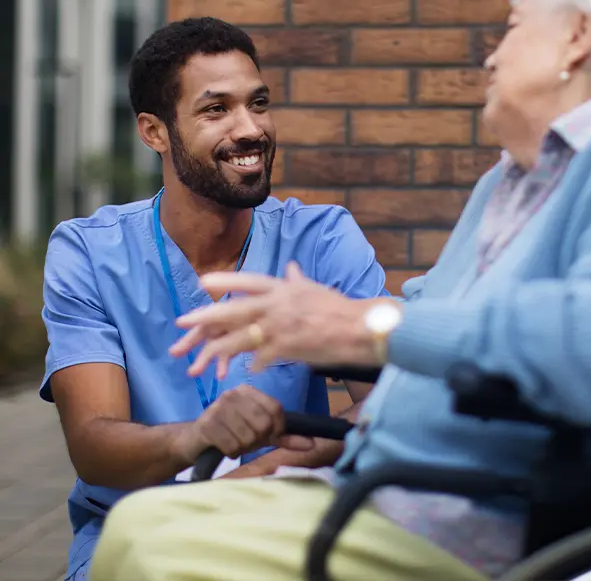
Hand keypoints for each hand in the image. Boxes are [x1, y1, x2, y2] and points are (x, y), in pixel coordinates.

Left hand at [169, 263, 378, 376]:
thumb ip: (297, 280)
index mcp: (283, 288)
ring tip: (197, 362)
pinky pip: (261, 358)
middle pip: (233, 310)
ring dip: (216, 351)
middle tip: (181, 324)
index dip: (225, 281)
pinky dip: (252, 365)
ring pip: (239, 338)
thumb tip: (291, 267)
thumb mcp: (315, 289)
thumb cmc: (339, 308)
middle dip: (204, 318)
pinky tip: (244, 372)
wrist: (360, 327)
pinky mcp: (287, 347)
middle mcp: (277, 304)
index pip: (248, 281)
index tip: (204, 283)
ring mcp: (280, 326)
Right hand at [175, 384, 313, 465]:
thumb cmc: (231, 433)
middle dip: (257, 440)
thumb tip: (312, 443)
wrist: (195, 439)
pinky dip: (230, 452)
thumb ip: (284, 437)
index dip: (277, 428)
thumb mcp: (260, 434)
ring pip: (247, 437)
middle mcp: (234, 394)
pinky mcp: (207, 423)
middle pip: (263, 424)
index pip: (275, 409)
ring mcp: (219, 407)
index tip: (268, 436)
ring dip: (242, 447)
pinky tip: (223, 446)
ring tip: (233, 442)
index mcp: (249, 391)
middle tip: (246, 440)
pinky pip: (231, 445)